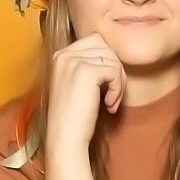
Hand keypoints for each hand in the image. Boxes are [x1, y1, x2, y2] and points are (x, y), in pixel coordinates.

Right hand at [46, 32, 124, 149]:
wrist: (65, 138)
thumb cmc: (74, 117)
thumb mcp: (77, 84)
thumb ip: (88, 66)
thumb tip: (113, 56)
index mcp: (61, 55)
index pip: (96, 41)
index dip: (107, 63)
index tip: (105, 87)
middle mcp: (64, 54)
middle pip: (106, 48)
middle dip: (116, 71)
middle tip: (113, 96)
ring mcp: (74, 61)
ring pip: (113, 60)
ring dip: (118, 82)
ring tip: (111, 102)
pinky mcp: (86, 72)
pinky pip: (114, 71)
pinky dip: (118, 89)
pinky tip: (109, 105)